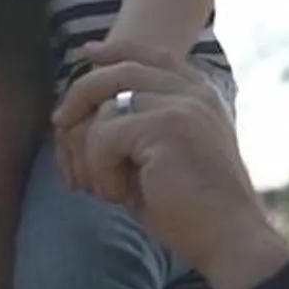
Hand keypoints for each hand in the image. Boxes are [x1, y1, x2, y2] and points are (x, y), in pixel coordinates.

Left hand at [53, 43, 288, 288]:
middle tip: (59, 122)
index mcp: (201, 94)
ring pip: (104, 111)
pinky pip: (104, 138)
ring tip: (112, 189)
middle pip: (118, 72)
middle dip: (81, 95)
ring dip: (93, 155)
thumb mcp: (163, 157)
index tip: (88, 53)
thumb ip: (137, 126)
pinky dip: (101, 172)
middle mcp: (193, 92)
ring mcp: (181, 104)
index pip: (151, 55)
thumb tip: (83, 111)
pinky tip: (120, 196)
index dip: (117, 50)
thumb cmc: (193, 208)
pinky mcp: (166, 125)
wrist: (229, 238)